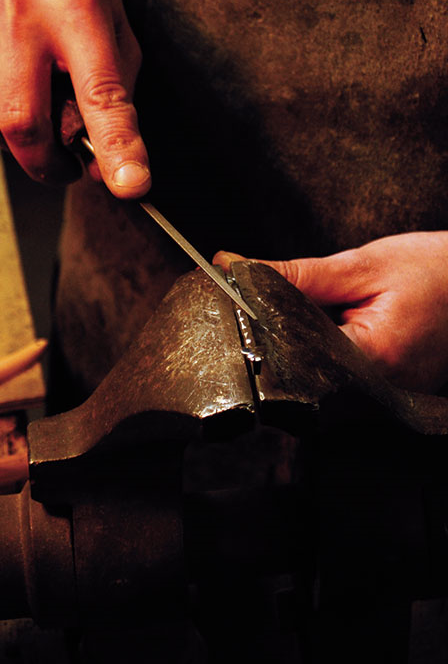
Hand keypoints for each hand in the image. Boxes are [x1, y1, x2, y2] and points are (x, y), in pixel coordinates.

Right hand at [0, 0, 150, 196]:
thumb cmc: (74, 0)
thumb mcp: (112, 34)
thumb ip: (115, 101)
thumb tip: (100, 169)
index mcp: (79, 6)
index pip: (100, 93)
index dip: (117, 145)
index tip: (132, 187)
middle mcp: (21, 8)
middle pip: (24, 124)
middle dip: (46, 164)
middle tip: (65, 168)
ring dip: (16, 142)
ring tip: (35, 117)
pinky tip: (2, 81)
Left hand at [213, 231, 447, 392]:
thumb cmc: (432, 269)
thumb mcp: (360, 265)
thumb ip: (294, 274)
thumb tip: (235, 269)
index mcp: (373, 356)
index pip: (292, 353)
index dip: (266, 329)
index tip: (251, 307)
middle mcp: (379, 389)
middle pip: (302, 370)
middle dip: (287, 337)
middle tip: (305, 305)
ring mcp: (386, 397)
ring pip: (318, 376)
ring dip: (308, 346)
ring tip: (336, 316)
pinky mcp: (387, 395)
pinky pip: (340, 379)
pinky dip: (329, 353)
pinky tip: (342, 330)